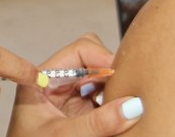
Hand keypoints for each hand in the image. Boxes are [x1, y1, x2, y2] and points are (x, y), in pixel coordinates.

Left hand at [7, 33, 143, 136]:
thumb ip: (97, 123)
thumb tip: (133, 106)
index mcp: (41, 81)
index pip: (79, 51)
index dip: (103, 58)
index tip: (122, 76)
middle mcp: (56, 86)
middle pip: (94, 62)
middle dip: (113, 74)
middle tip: (128, 90)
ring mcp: (70, 102)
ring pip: (102, 82)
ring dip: (116, 90)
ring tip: (127, 104)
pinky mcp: (81, 118)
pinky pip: (104, 102)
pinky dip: (116, 107)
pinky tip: (123, 117)